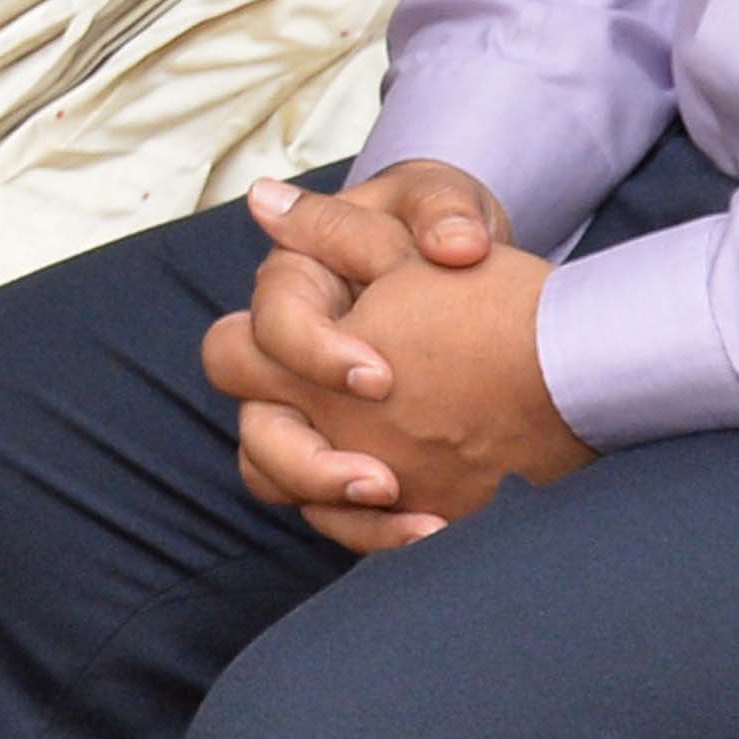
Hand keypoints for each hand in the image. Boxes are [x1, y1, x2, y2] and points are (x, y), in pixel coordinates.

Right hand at [203, 163, 527, 547]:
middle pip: (242, 396)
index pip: (268, 322)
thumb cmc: (455, 235)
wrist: (496, 296)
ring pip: (266, 465)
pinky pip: (327, 510)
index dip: (313, 354)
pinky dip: (371, 531)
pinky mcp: (345, 455)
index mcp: (295, 280)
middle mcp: (283, 349)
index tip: (382, 377)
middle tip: (380, 467)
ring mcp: (307, 408)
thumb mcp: (449, 206)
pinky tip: (434, 532)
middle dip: (301, 445)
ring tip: (398, 503)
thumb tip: (449, 242)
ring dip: (324, 494)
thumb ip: (444, 213)